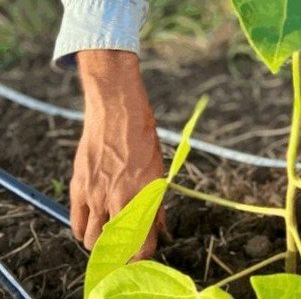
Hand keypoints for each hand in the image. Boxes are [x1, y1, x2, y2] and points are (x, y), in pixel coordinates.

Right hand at [70, 50, 165, 258]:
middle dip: (121, 251)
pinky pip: (76, 223)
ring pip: (92, 241)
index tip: (144, 253)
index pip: (142, 244)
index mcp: (143, 195)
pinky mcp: (79, 187)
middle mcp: (118, 199)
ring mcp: (96, 195)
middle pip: (114, 248)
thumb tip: (159, 225)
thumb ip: (156, 201)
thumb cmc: (142, 136)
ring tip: (110, 232)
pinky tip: (92, 222)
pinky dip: (83, 229)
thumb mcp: (158, 168)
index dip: (144, 254)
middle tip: (126, 243)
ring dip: (101, 241)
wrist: (117, 110)